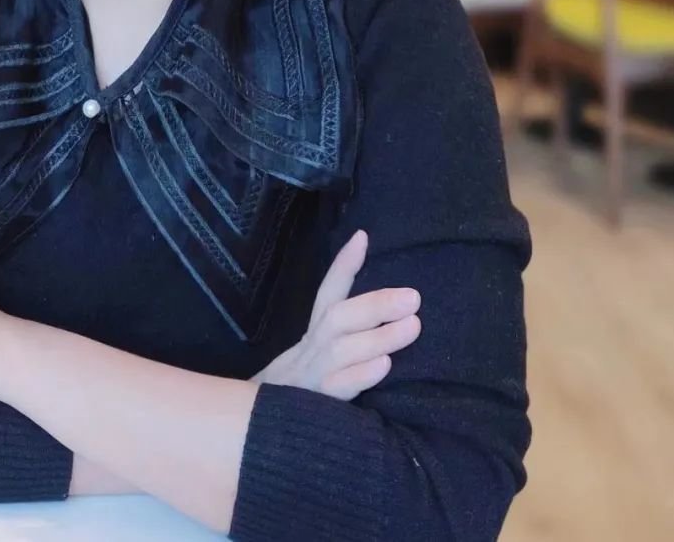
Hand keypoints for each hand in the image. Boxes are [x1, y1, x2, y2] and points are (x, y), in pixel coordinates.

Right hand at [251, 229, 420, 398]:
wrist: (259, 436)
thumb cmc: (303, 392)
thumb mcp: (318, 357)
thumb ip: (346, 333)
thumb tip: (375, 302)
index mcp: (313, 336)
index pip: (327, 294)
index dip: (343, 265)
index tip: (363, 237)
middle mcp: (310, 350)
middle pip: (338, 317)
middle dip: (376, 304)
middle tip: (414, 297)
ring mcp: (311, 376)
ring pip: (340, 349)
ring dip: (379, 336)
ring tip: (413, 325)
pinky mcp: (313, 406)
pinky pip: (336, 388)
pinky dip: (360, 375)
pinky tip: (384, 365)